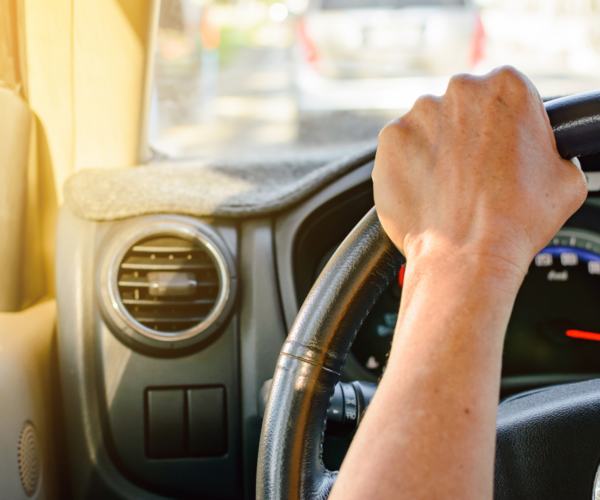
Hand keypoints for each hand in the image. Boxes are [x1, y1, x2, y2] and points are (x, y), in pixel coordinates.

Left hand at [373, 66, 586, 281]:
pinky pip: (399, 149)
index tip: (497, 149)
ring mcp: (419, 114)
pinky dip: (407, 166)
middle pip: (461, 109)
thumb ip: (549, 150)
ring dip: (434, 150)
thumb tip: (541, 156)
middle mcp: (460, 91)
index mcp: (507, 87)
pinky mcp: (389, 141)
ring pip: (427, 128)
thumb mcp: (565, 177)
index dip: (500, 127)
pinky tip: (424, 190)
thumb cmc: (516, 220)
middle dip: (464, 136)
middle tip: (471, 173)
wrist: (468, 254)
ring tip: (446, 187)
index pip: (501, 97)